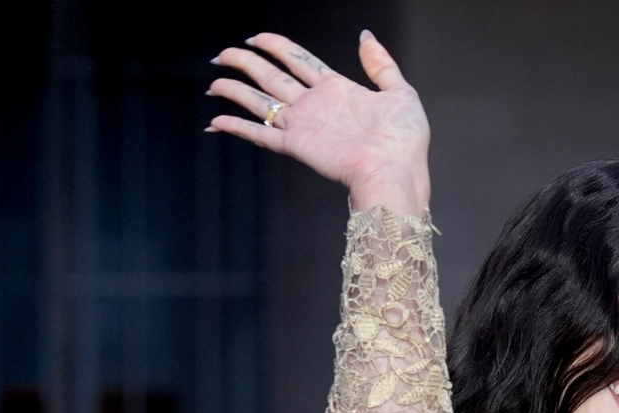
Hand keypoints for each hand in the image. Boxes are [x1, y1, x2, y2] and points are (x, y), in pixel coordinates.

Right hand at [207, 31, 429, 211]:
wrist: (397, 170)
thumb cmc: (404, 139)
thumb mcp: (400, 91)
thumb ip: (380, 63)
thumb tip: (366, 36)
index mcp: (337, 90)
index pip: (299, 60)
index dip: (276, 47)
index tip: (255, 37)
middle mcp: (315, 106)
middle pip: (271, 77)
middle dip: (245, 63)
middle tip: (222, 54)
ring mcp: (303, 125)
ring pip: (260, 102)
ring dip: (235, 90)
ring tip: (215, 80)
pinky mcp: (296, 146)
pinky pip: (260, 134)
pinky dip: (237, 127)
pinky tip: (216, 121)